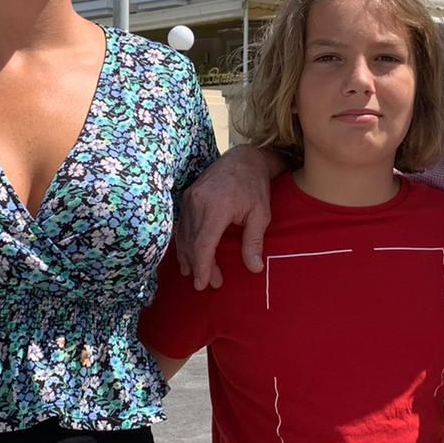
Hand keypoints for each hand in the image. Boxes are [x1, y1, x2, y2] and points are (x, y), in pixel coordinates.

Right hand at [176, 146, 275, 288]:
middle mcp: (198, 202)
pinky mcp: (186, 196)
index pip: (203, 244)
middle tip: (210, 283)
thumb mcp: (261, 215)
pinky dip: (185, 242)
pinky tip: (188, 256)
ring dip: (190, 257)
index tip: (204, 284)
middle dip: (199, 266)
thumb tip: (254, 269)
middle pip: (193, 243)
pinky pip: (182, 225)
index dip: (202, 267)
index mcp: (217, 207)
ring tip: (197, 274)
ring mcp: (189, 198)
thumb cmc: (255, 187)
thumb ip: (254, 242)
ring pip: (185, 235)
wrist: (243, 159)